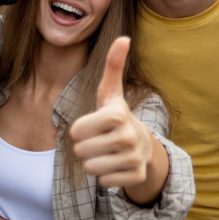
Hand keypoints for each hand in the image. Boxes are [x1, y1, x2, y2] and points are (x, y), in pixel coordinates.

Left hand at [70, 37, 154, 188]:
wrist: (143, 145)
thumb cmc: (116, 117)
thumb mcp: (110, 93)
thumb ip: (113, 65)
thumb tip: (124, 37)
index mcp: (116, 115)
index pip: (75, 131)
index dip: (80, 130)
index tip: (94, 126)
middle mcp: (127, 136)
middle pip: (80, 151)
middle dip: (86, 148)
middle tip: (101, 141)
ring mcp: (133, 158)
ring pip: (90, 169)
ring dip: (94, 163)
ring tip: (107, 153)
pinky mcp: (136, 176)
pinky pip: (104, 182)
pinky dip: (106, 176)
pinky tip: (117, 165)